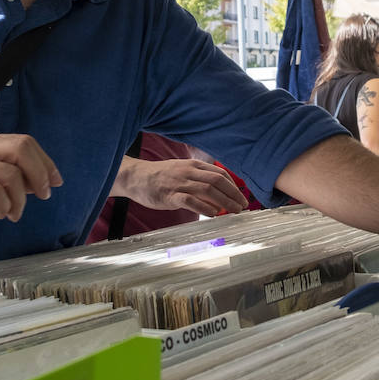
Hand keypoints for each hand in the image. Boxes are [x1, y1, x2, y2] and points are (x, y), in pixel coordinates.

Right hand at [0, 133, 61, 239]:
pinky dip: (4, 206)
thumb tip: (45, 179)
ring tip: (14, 213)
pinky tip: (0, 214)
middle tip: (43, 195)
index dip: (45, 162)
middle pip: (20, 149)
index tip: (55, 182)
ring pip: (10, 174)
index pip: (24, 142)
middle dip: (40, 174)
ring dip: (20, 199)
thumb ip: (14, 177)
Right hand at [117, 158, 247, 216]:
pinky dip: (204, 207)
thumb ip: (199, 179)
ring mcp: (179, 183)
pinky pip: (190, 200)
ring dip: (224, 201)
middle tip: (242, 206)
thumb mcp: (182, 171)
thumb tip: (218, 194)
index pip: (220, 174)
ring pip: (207, 190)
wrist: (136, 177)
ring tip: (233, 211)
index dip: (234, 187)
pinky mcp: (169, 195)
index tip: (241, 197)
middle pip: (218, 181)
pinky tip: (214, 213)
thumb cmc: (161, 177)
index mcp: (193, 165)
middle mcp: (188, 172)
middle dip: (233, 194)